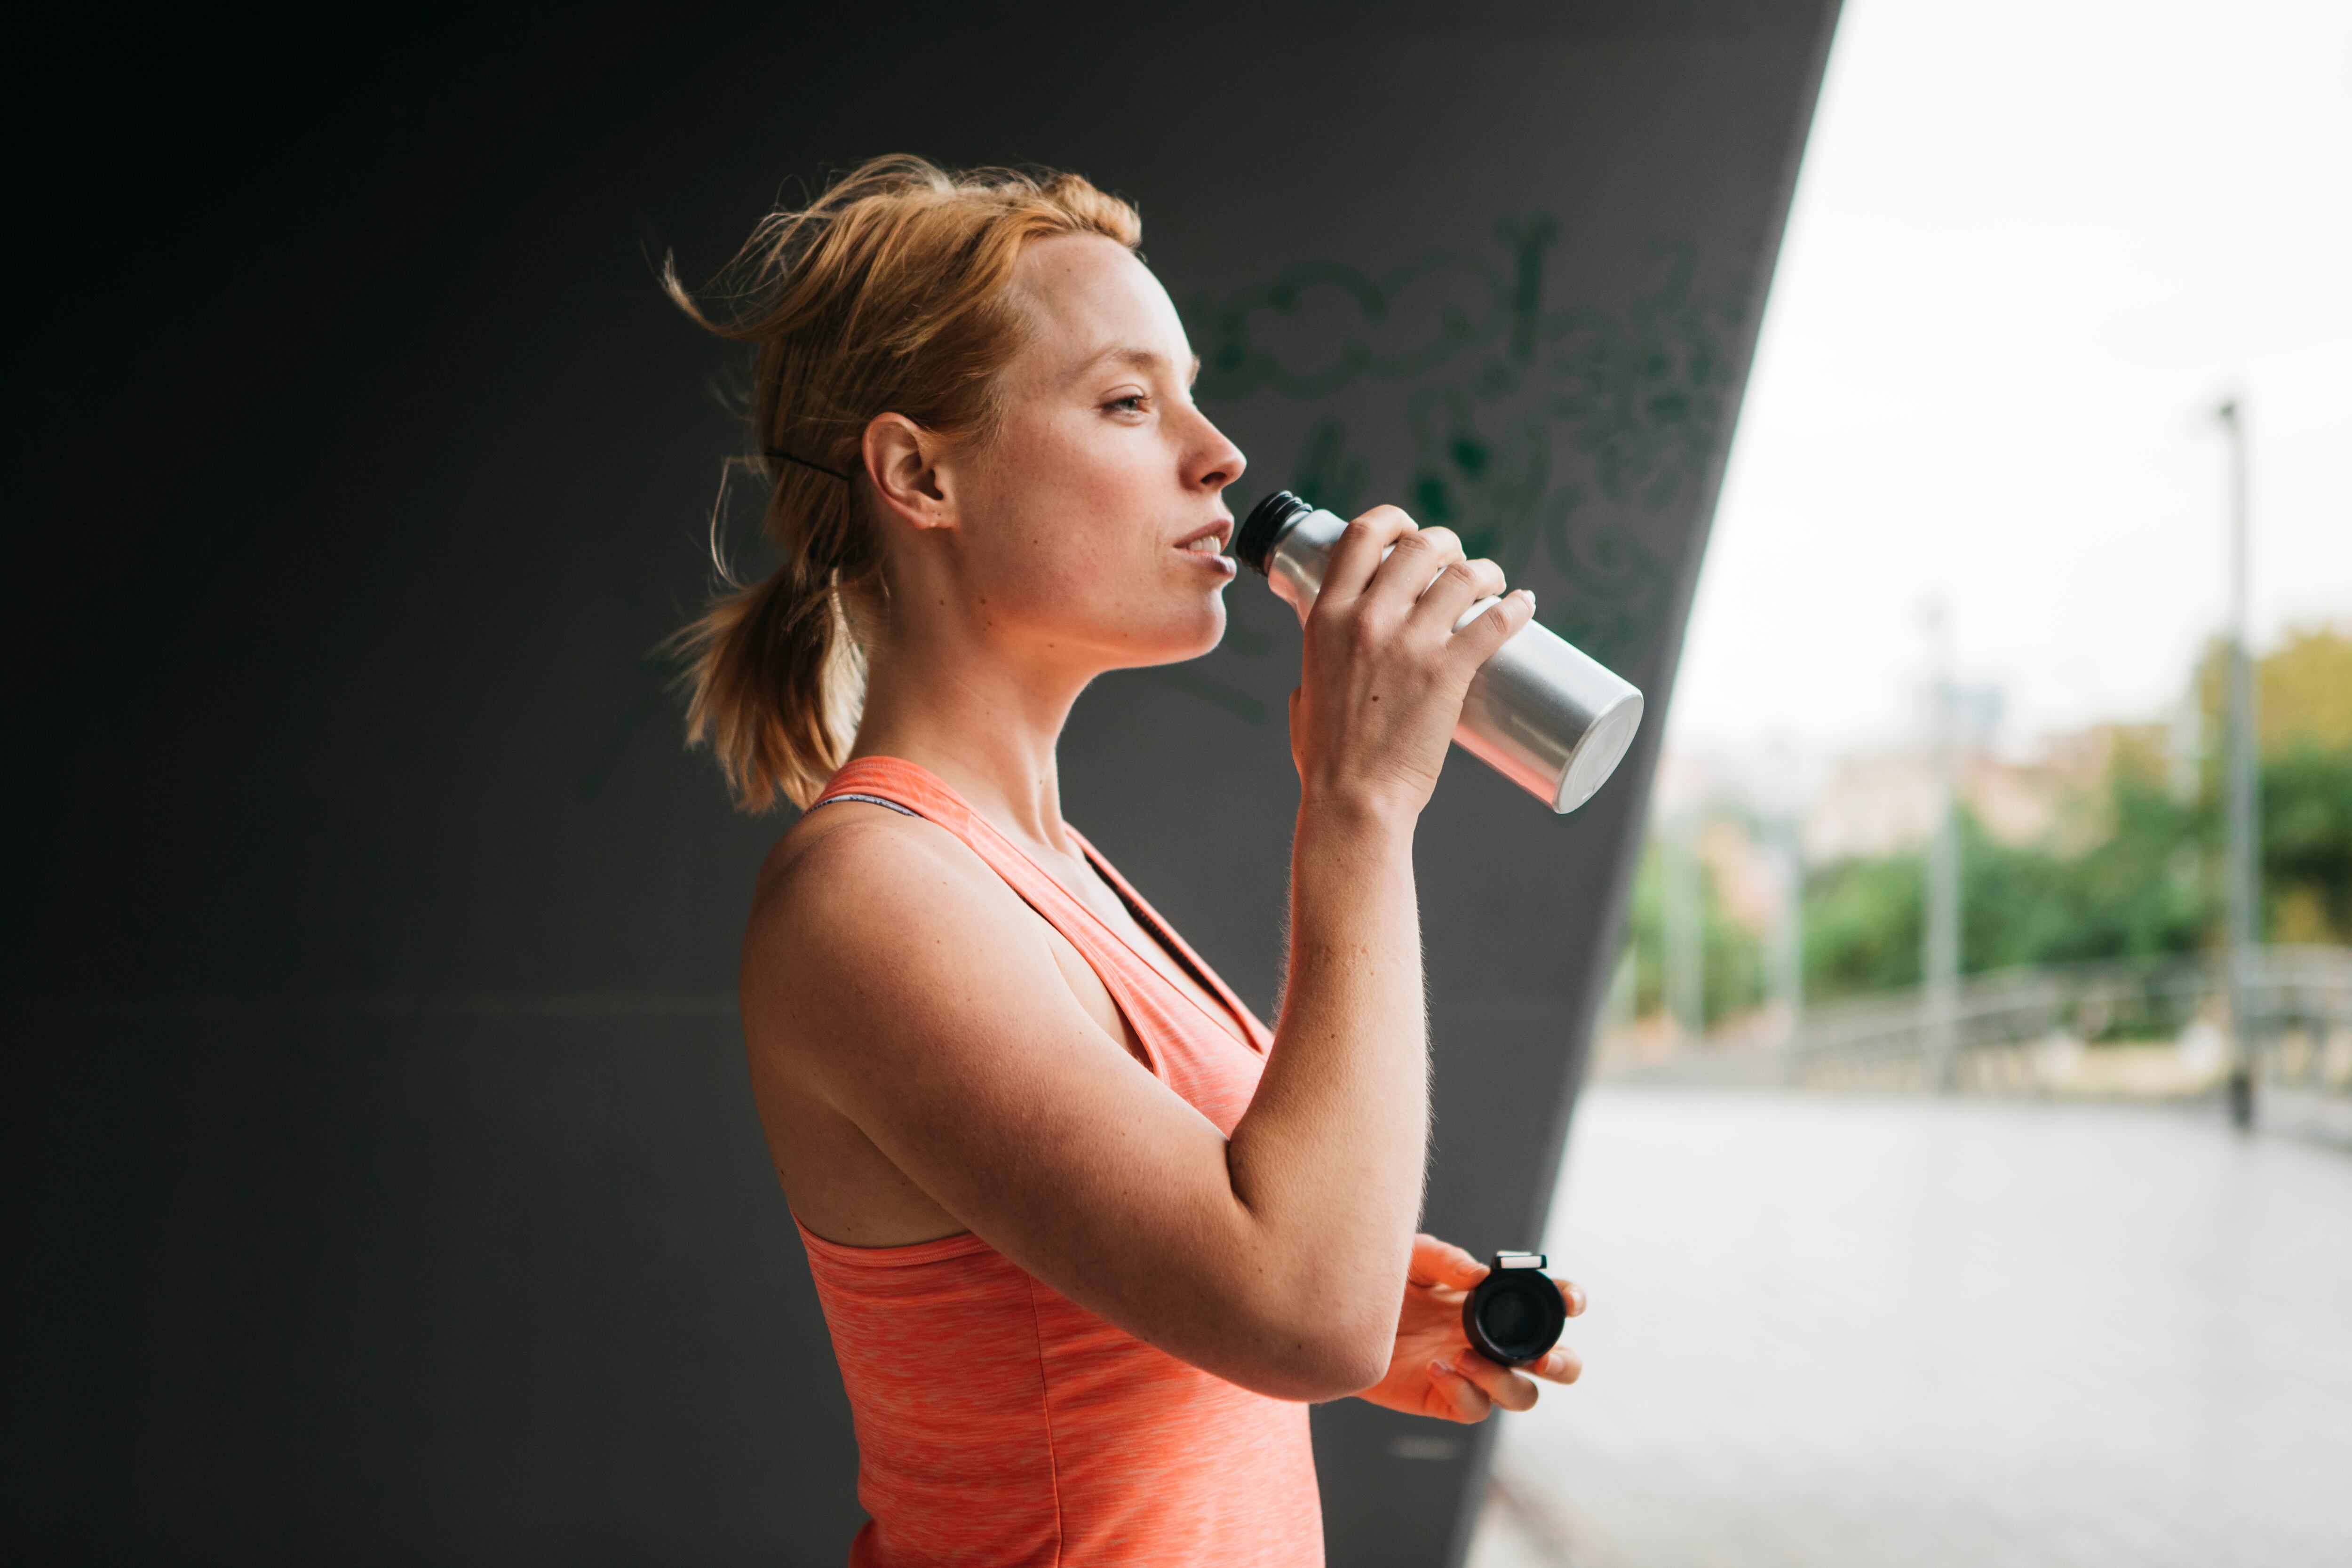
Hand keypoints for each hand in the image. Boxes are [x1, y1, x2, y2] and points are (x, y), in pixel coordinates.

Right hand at [1287, 506, 1534, 823]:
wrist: (1352, 798)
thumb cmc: (1326, 757)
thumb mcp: (1303, 693)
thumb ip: (1311, 670)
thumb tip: (1317, 672)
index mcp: (1328, 617)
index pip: (1362, 535)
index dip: (1393, 520)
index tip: (1409, 531)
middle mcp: (1368, 618)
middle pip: (1419, 545)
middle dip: (1446, 543)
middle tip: (1458, 561)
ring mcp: (1409, 644)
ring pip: (1462, 575)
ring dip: (1484, 570)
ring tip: (1494, 581)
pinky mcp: (1447, 673)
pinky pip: (1494, 622)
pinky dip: (1516, 607)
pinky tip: (1525, 604)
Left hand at [1353, 1233, 1584, 1422]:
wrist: (1337, 1316)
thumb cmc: (1383, 1282)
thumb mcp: (1413, 1257)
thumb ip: (1446, 1260)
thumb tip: (1481, 1274)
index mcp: (1496, 1303)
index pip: (1548, 1306)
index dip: (1569, 1303)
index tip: (1569, 1301)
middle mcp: (1493, 1341)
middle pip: (1556, 1364)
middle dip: (1563, 1362)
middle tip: (1542, 1358)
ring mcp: (1473, 1373)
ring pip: (1521, 1395)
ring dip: (1505, 1380)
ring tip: (1462, 1354)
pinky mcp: (1444, 1398)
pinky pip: (1474, 1408)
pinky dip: (1462, 1389)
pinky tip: (1435, 1366)